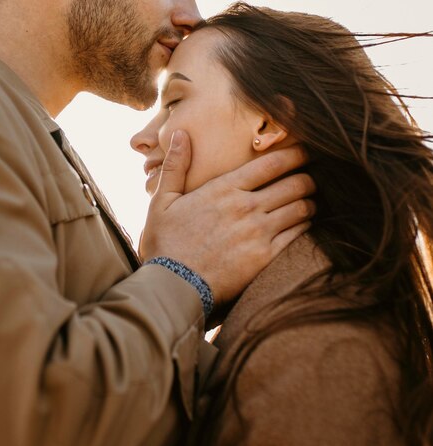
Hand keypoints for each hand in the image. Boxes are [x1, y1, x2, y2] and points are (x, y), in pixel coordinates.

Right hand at [140, 130, 314, 307]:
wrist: (173, 285)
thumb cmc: (165, 243)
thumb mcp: (161, 202)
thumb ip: (175, 166)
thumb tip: (181, 134)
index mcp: (225, 189)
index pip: (272, 163)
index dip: (296, 154)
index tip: (305, 152)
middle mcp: (246, 207)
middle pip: (295, 184)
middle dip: (308, 178)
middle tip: (310, 179)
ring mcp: (258, 233)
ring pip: (301, 208)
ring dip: (309, 202)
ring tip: (309, 202)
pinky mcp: (264, 258)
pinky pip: (297, 235)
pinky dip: (305, 227)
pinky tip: (302, 225)